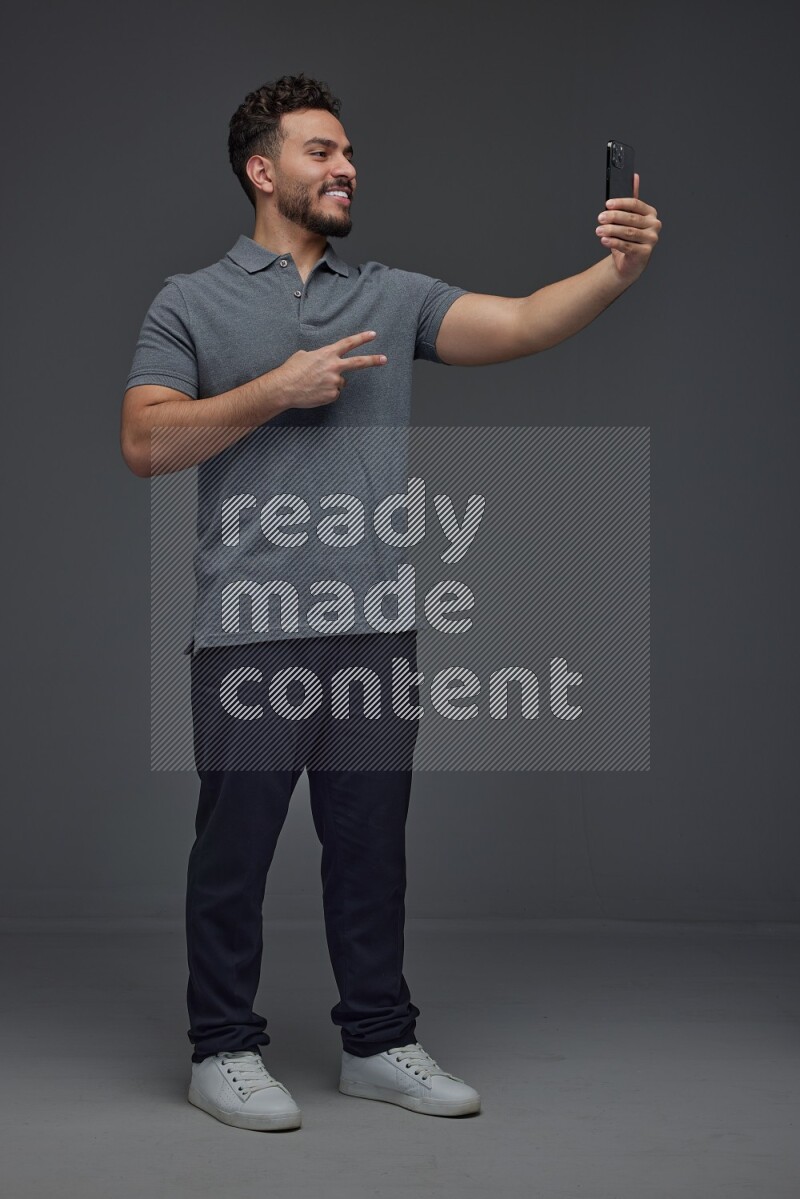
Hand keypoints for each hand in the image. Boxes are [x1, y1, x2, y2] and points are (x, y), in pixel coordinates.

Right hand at [271, 330, 387, 409]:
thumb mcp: (303, 355)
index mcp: (327, 353)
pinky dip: (326, 393)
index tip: (373, 335)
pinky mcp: (332, 395)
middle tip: (384, 359)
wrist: (285, 388)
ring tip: (315, 384)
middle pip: (358, 362)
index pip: (348, 343)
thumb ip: (318, 356)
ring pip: (340, 382)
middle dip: (373, 360)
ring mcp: (335, 381)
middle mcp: (334, 366)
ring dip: (331, 383)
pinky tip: (315, 391)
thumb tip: (321, 362)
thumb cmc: (291, 370)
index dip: (362, 338)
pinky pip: (334, 393)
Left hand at [595, 174, 661, 283]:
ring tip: (599, 230)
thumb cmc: (627, 239)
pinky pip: (627, 246)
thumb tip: (634, 177)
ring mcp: (651, 239)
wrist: (628, 262)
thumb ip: (630, 200)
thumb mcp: (628, 218)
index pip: (636, 204)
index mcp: (650, 213)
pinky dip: (613, 242)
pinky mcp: (645, 253)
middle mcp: (654, 225)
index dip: (621, 203)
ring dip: (611, 230)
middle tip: (600, 218)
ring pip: (628, 232)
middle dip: (613, 218)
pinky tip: (604, 240)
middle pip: (631, 218)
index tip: (607, 204)